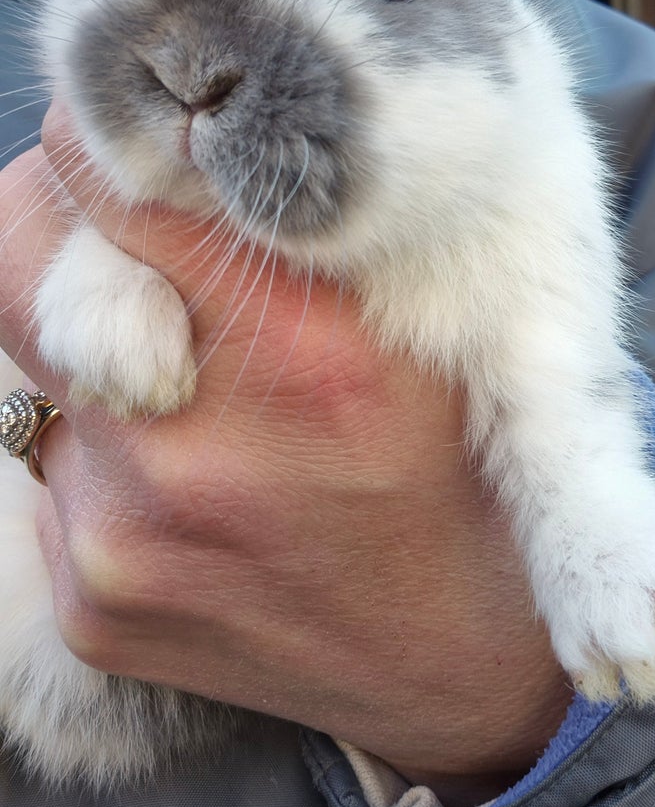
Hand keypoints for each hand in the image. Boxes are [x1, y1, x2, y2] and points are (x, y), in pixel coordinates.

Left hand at [0, 103, 572, 806]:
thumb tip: (179, 147)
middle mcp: (194, 454)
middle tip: (130, 246)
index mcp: (308, 359)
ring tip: (197, 390)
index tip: (133, 144)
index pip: (113, 188)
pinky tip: (195, 484)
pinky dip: (105, 456)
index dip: (109, 145)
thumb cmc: (458, 471)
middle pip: (29, 267)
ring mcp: (125, 542)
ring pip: (38, 373)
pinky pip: (52, 476)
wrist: (458, 662)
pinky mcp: (90, 608)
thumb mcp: (436, 329)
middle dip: (71, 237)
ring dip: (95, 355)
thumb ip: (309, 241)